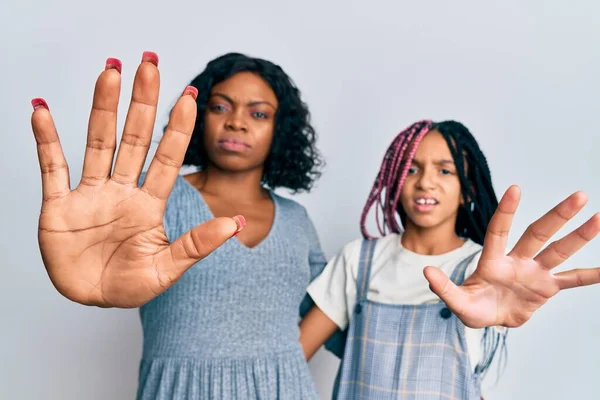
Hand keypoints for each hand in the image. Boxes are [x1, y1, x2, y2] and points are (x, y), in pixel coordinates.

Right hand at [30, 52, 244, 307]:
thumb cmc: (130, 286)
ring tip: (110, 71)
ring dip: (103, 108)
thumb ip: (197, 244)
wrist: (91, 300)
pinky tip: (43, 112)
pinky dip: (46, 140)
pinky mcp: (58, 205)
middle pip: (134, 139)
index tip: (189, 96)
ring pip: (98, 143)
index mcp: (150, 205)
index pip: (167, 159)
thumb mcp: (168, 269)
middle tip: (149, 64)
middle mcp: (122, 191)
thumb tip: (235, 222)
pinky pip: (52, 167)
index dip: (177, 128)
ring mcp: (91, 195)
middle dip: (142, 103)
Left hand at [424, 185, 599, 327]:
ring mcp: (534, 272)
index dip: (506, 211)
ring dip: (579, 236)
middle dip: (557, 216)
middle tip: (579, 196)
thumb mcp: (456, 302)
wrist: (489, 317)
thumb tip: (426, 270)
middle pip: (538, 234)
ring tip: (599, 218)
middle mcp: (516, 260)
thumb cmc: (472, 307)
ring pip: (559, 251)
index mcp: (493, 260)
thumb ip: (444, 287)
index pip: (499, 231)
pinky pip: (571, 280)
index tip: (515, 188)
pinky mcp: (547, 288)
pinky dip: (589, 275)